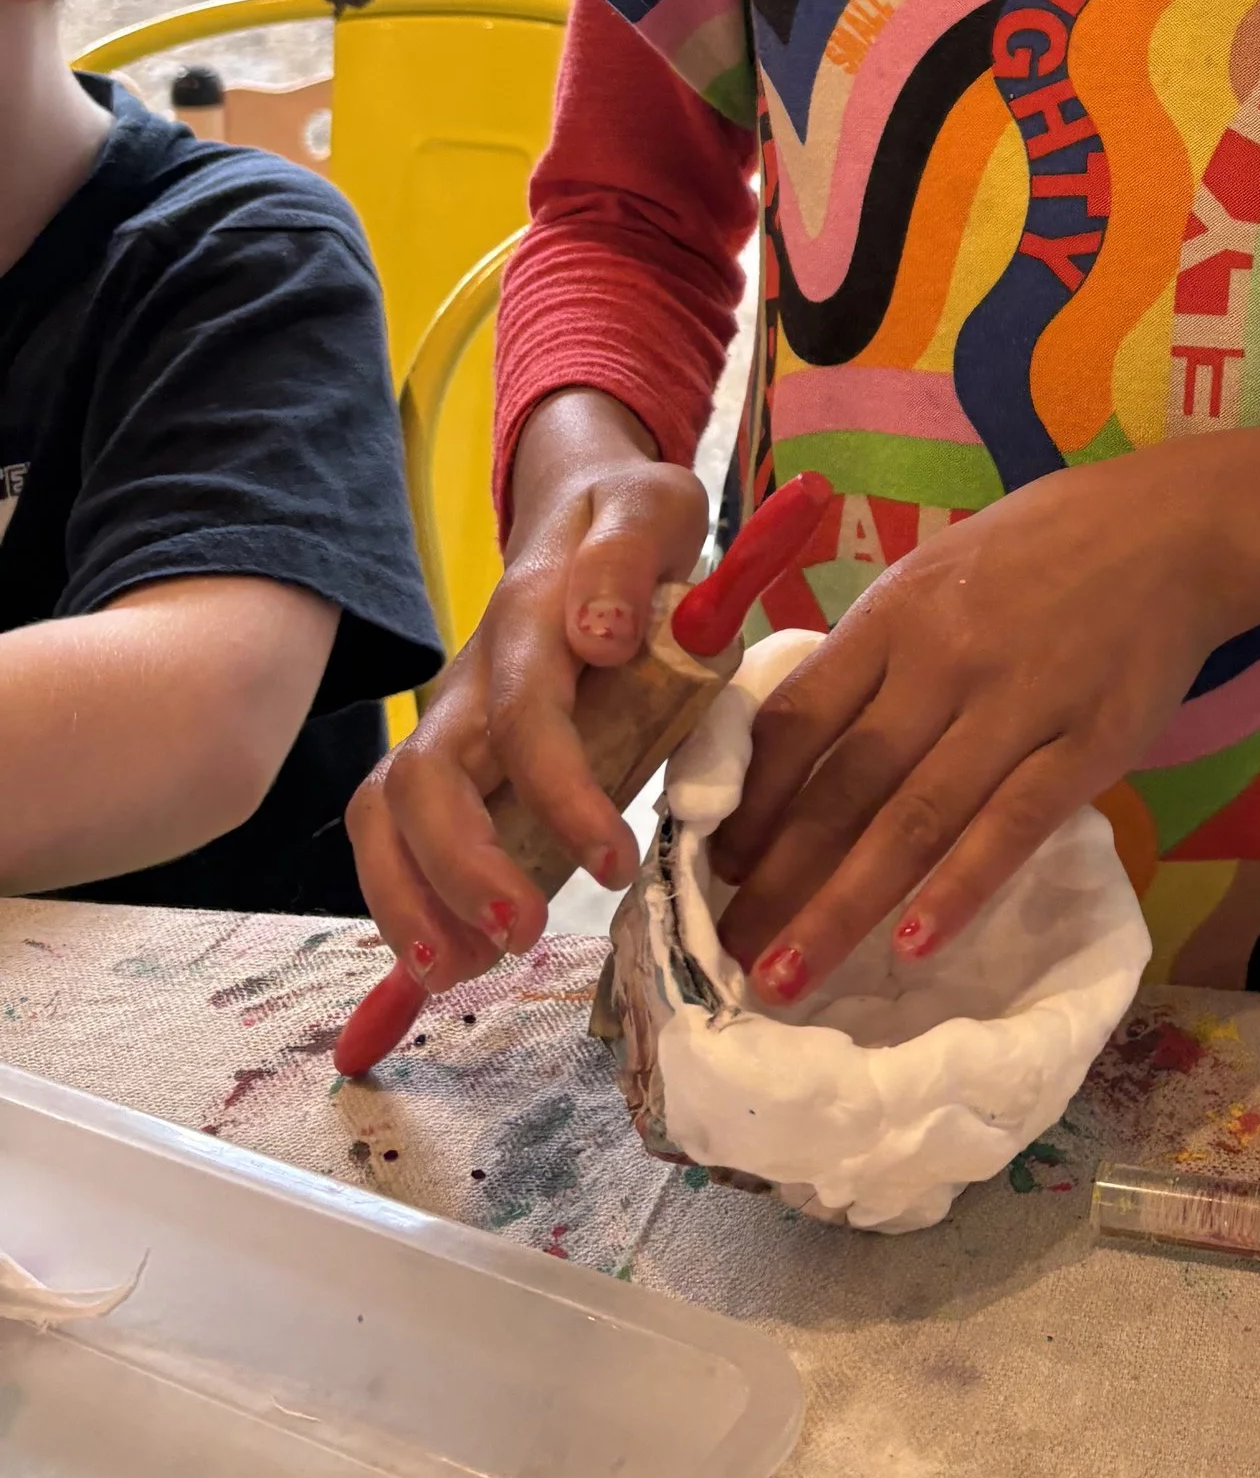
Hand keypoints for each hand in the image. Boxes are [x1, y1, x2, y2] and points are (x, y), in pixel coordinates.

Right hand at [346, 389, 706, 986]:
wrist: (583, 505)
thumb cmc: (634, 524)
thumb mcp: (655, 509)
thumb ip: (630, 559)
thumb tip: (599, 634)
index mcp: (531, 617)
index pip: (527, 712)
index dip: (561, 791)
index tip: (614, 861)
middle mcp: (473, 676)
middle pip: (426, 776)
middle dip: (463, 866)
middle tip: (524, 937)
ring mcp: (449, 717)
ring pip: (387, 811)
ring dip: (410, 898)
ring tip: (458, 973)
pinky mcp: (446, 753)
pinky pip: (393, 829)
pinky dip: (401, 901)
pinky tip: (438, 965)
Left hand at [710, 413, 1259, 999]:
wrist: (1172, 529)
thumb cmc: (1041, 552)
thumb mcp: (937, 574)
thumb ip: (875, 655)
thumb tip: (797, 744)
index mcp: (894, 616)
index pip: (797, 720)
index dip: (749, 802)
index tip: (709, 868)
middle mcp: (943, 660)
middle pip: (842, 784)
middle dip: (776, 878)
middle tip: (725, 953)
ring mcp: (1017, 704)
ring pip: (914, 819)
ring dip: (843, 906)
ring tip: (787, 976)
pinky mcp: (1087, 744)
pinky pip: (1012, 826)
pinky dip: (960, 888)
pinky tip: (913, 944)